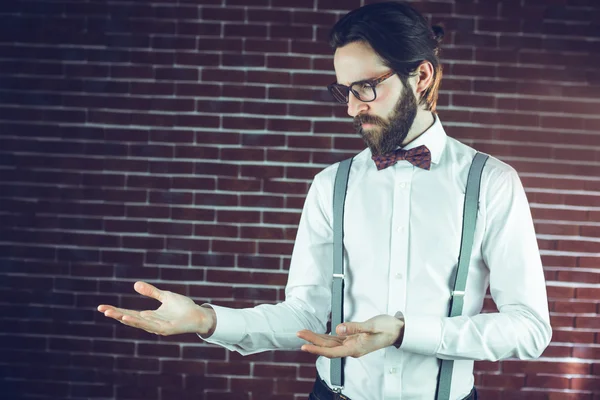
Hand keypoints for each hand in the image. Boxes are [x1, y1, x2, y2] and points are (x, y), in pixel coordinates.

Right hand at [97, 281, 215, 335]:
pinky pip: (151, 326)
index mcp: (149, 315)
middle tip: (102, 309)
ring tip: (112, 313)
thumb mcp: (165, 296)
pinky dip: (140, 322)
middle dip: (116, 314)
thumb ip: (151, 292)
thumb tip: (135, 284)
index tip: (101, 307)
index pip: (129, 313)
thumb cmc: (183, 307)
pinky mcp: (166, 329)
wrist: (199, 315)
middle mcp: (150, 322)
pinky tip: (131, 318)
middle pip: (130, 318)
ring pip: (138, 323)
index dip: (116, 310)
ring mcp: (157, 327)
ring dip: (125, 318)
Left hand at [297, 314, 403, 357]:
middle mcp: (351, 348)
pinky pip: (335, 339)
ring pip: (329, 343)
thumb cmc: (386, 328)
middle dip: (312, 341)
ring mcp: (351, 344)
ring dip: (316, 338)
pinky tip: (317, 334)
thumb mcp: (372, 326)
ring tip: (302, 333)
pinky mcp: (352, 339)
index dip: (316, 350)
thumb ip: (355, 327)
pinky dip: (324, 336)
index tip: (304, 347)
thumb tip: (338, 328)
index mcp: (355, 349)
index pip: (331, 352)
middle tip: (298, 334)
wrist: (396, 330)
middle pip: (327, 347)